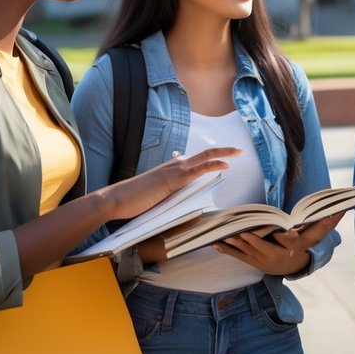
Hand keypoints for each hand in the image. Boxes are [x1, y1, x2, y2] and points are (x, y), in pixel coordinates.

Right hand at [100, 147, 237, 220]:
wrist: (116, 200)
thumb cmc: (134, 201)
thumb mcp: (156, 196)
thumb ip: (171, 195)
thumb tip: (183, 202)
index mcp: (170, 169)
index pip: (195, 160)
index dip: (211, 157)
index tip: (224, 158)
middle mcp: (174, 165)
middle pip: (203, 154)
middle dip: (223, 150)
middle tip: (238, 150)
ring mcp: (174, 170)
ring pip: (204, 157)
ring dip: (223, 153)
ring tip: (237, 152)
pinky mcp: (173, 179)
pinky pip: (199, 169)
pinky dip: (214, 164)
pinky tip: (226, 164)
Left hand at [215, 212, 342, 274]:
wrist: (290, 267)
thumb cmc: (301, 247)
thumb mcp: (314, 237)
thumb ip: (326, 224)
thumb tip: (341, 210)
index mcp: (290, 247)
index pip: (286, 241)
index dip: (279, 237)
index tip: (273, 231)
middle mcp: (275, 256)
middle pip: (260, 245)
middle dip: (249, 239)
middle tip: (239, 229)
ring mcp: (260, 260)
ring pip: (246, 250)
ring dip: (234, 243)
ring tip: (223, 233)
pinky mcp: (250, 261)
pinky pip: (237, 255)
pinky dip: (226, 249)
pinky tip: (215, 242)